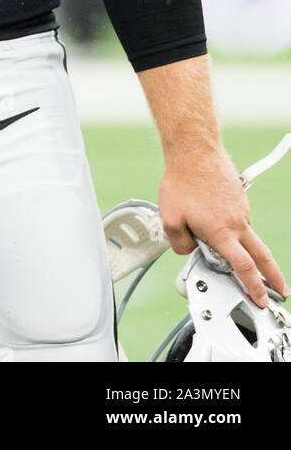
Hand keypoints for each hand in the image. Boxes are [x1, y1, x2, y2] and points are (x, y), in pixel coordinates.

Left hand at [159, 147, 289, 306]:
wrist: (194, 151)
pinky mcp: (239, 197)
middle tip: (281, 290)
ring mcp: (240, 209)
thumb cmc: (181, 181)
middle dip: (274, 276)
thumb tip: (189, 250)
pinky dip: (232, 225)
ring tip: (214, 236)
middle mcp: (236, 222)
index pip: (244, 267)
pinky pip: (238, 218)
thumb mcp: (169, 220)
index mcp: (221, 233)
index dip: (254, 286)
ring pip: (245, 235)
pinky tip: (212, 215)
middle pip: (262, 256)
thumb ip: (180, 244)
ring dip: (241, 245)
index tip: (261, 298)